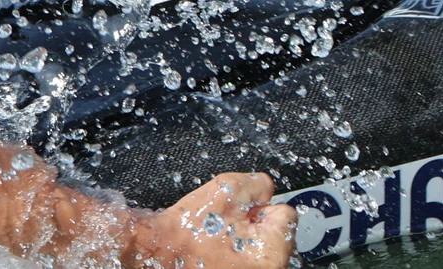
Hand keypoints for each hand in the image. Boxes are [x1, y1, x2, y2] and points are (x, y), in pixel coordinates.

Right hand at [125, 173, 295, 268]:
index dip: (260, 205)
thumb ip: (256, 184)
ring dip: (242, 237)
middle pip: (274, 232)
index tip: (242, 210)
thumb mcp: (225, 189)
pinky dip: (234, 251)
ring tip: (217, 238)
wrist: (156, 251)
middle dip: (252, 222)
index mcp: (271, 253)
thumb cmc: (186, 229)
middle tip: (225, 225)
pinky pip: (246, 258)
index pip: (286, 214)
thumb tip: (265, 190)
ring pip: (259, 246)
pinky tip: (215, 249)